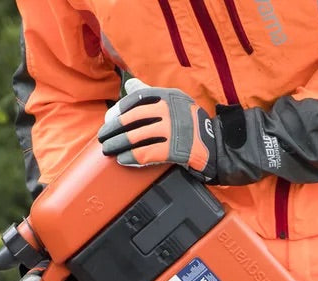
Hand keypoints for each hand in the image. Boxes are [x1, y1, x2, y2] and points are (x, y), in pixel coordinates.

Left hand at [97, 78, 215, 176]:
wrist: (214, 145)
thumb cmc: (190, 122)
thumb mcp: (175, 101)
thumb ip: (152, 93)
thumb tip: (129, 83)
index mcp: (169, 96)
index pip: (137, 98)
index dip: (120, 108)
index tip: (109, 117)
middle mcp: (170, 110)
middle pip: (132, 118)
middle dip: (113, 128)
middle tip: (103, 137)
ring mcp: (172, 130)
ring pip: (135, 137)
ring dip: (117, 144)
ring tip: (108, 150)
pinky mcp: (173, 150)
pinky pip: (145, 153)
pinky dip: (130, 157)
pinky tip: (122, 159)